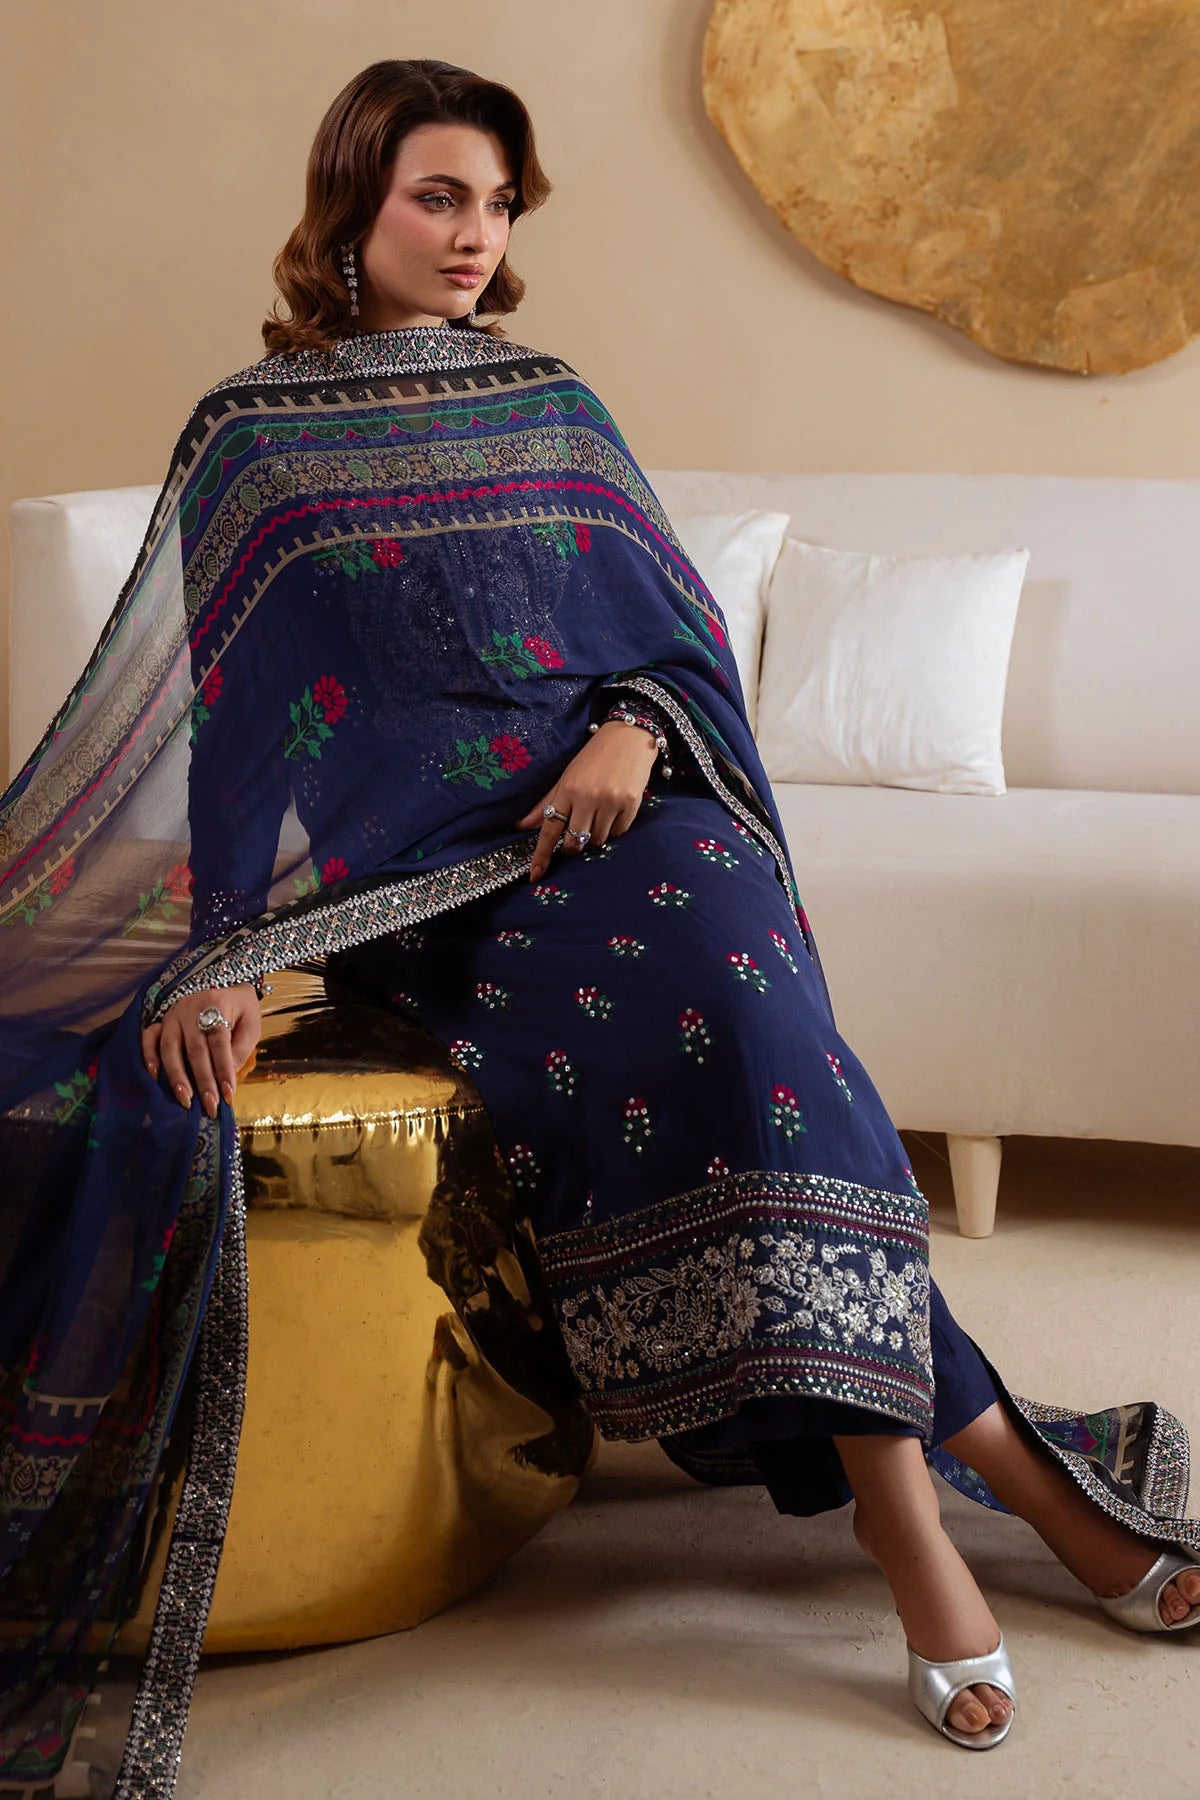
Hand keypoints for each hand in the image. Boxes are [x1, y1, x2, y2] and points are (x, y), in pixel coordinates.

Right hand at [141, 984, 261, 1116]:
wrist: (228, 990)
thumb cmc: (241, 1011)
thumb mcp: (251, 1025)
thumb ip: (241, 1049)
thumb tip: (226, 1075)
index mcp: (217, 1005)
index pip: (219, 1043)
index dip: (223, 1070)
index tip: (228, 1095)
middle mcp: (190, 1009)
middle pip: (195, 1049)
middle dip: (202, 1081)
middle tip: (210, 1106)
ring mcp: (172, 1015)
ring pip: (169, 1047)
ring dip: (176, 1076)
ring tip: (185, 1099)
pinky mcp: (161, 1021)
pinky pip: (149, 1038)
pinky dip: (149, 1057)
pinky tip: (155, 1076)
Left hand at [515, 720, 658, 880]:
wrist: (629, 737)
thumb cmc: (593, 758)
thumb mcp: (566, 776)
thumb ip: (545, 803)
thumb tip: (521, 826)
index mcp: (567, 789)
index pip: (549, 829)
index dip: (542, 855)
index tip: (535, 875)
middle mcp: (587, 797)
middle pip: (574, 842)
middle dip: (573, 847)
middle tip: (576, 834)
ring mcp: (610, 802)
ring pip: (597, 841)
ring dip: (594, 836)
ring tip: (599, 813)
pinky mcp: (631, 805)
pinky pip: (618, 833)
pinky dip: (613, 829)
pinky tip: (615, 810)